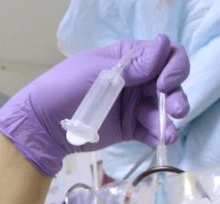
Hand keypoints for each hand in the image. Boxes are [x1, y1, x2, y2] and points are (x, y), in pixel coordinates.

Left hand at [0, 35, 190, 176]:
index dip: (173, 66)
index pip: (166, 54)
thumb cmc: (64, 88)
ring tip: (168, 135)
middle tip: (176, 110)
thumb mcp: (97, 72)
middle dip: (176, 96)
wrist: (42, 125)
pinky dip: (157, 136)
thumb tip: (164, 45)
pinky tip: (159, 142)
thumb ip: (132, 65)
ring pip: (163, 109)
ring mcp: (133, 105)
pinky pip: (150, 131)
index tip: (164, 82)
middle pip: (170, 83)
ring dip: (169, 120)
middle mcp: (137, 79)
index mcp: (129, 58)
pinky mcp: (129, 128)